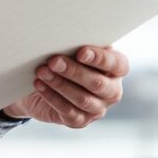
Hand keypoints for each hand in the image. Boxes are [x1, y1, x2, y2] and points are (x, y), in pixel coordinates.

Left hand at [0, 45, 128, 128]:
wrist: (43, 85)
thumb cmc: (64, 59)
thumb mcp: (73, 49)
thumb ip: (77, 45)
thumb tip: (64, 36)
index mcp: (116, 69)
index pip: (117, 64)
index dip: (100, 59)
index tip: (80, 52)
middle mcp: (111, 91)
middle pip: (97, 83)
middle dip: (74, 71)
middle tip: (53, 61)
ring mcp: (97, 108)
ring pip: (82, 99)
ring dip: (60, 84)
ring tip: (42, 71)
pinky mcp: (80, 121)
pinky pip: (68, 111)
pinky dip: (52, 97)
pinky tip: (39, 85)